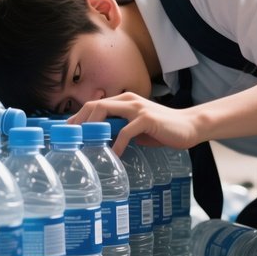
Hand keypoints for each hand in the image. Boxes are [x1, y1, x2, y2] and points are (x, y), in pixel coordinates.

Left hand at [68, 92, 198, 154]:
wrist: (188, 127)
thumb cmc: (161, 129)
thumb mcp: (136, 128)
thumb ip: (120, 129)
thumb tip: (100, 141)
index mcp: (124, 101)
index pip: (94, 105)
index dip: (78, 117)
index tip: (67, 131)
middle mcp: (128, 100)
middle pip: (94, 106)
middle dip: (80, 122)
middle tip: (71, 139)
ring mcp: (137, 108)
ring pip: (105, 112)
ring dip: (92, 130)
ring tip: (85, 145)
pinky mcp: (146, 119)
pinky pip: (125, 131)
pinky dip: (117, 144)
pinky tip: (114, 154)